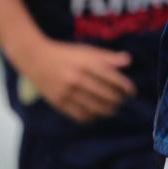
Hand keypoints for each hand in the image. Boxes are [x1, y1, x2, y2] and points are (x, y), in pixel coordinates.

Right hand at [16, 38, 136, 123]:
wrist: (36, 58)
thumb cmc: (66, 54)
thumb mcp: (87, 50)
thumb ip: (108, 56)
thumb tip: (129, 61)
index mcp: (87, 63)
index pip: (113, 78)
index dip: (125, 87)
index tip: (131, 92)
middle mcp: (77, 78)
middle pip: (105, 95)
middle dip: (118, 100)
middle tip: (123, 102)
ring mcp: (67, 91)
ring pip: (94, 107)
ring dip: (107, 111)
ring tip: (113, 110)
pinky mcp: (58, 102)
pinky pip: (79, 115)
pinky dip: (91, 118)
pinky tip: (96, 115)